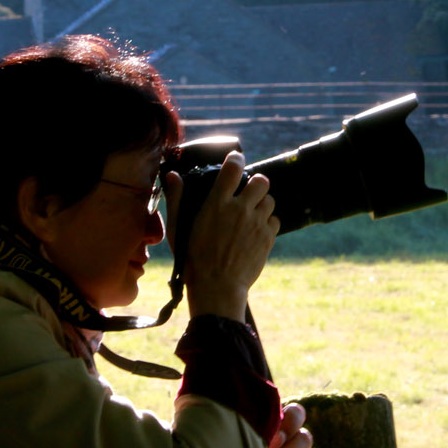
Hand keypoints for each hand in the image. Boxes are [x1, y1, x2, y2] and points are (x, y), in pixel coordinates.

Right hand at [179, 153, 277, 321]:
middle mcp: (239, 209)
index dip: (237, 160)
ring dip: (262, 204)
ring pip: (270, 200)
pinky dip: (268, 223)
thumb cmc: (192, 259)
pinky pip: (275, 220)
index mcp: (217, 203)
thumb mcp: (177, 228)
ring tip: (252, 214)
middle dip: (256, 184)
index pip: (233, 168)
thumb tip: (172, 176)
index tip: (236, 160)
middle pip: (261, 181)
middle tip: (249, 192)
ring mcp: (256, 223)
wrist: (217, 287)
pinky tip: (256, 231)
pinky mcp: (267, 238)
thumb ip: (176, 199)